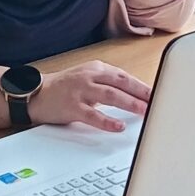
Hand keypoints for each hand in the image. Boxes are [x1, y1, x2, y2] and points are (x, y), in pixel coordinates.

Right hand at [29, 60, 150, 131]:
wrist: (36, 93)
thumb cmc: (65, 87)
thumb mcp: (89, 78)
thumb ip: (110, 83)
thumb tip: (137, 95)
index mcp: (96, 69)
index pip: (124, 76)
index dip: (142, 85)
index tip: (158, 93)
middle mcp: (89, 77)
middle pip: (121, 83)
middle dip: (141, 92)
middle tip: (158, 100)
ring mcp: (80, 91)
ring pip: (110, 96)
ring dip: (129, 103)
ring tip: (144, 111)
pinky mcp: (72, 107)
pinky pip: (93, 115)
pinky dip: (107, 121)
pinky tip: (119, 126)